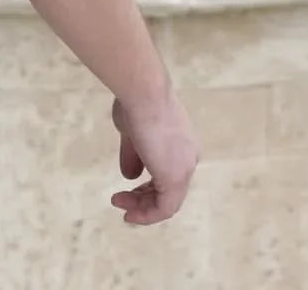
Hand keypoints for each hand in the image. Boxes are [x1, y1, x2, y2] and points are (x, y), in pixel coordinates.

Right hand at [110, 90, 199, 224]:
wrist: (143, 91)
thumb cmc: (135, 103)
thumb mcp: (131, 131)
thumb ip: (133, 155)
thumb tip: (129, 176)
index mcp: (182, 145)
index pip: (168, 171)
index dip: (148, 182)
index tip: (128, 185)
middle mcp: (188, 159)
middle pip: (170, 189)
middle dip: (143, 197)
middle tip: (120, 199)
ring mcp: (184, 169)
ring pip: (167, 201)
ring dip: (142, 208)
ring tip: (119, 205)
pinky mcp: (175, 178)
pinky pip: (165, 208)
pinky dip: (147, 215)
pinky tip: (129, 213)